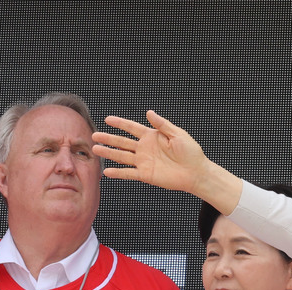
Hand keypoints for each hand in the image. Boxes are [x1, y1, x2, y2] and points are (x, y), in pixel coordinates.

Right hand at [92, 110, 240, 212]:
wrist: (197, 173)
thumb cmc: (191, 152)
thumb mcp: (178, 134)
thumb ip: (162, 124)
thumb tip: (149, 112)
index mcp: (152, 136)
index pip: (132, 128)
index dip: (120, 123)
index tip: (107, 119)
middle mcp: (145, 148)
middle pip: (122, 142)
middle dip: (108, 138)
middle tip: (94, 135)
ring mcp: (144, 161)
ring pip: (122, 156)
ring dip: (109, 153)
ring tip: (95, 149)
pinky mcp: (146, 174)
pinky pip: (129, 173)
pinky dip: (118, 173)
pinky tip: (106, 171)